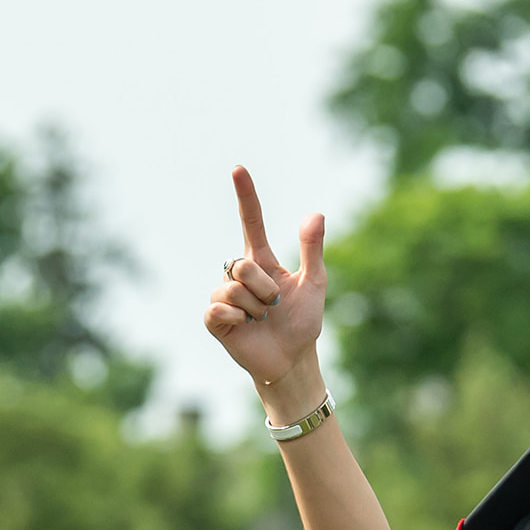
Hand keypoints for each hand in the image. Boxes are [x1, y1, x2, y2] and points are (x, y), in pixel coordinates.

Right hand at [204, 166, 327, 419]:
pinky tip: (245, 328)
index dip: (246, 197)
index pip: (251, 222)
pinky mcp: (214, 319)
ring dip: (255, 308)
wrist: (292, 361)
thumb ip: (312, 251)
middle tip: (273, 306)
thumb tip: (316, 213)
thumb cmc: (302, 323)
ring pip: (233, 288)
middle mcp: (239, 274)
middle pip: (241, 263)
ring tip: (262, 320)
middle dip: (263, 288)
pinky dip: (238, 320)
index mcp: (262, 261)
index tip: (239, 169)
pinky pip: (220, 309)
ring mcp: (224, 295)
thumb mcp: (314, 285)